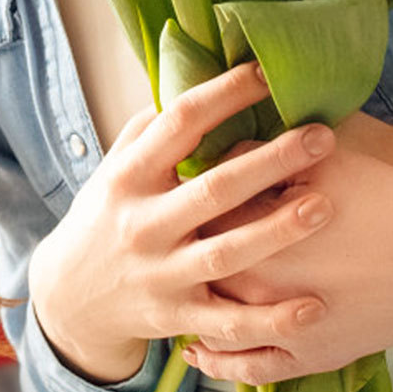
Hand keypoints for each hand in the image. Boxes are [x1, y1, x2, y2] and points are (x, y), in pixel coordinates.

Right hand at [28, 64, 337, 383]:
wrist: (68, 297)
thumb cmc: (109, 213)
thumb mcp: (117, 164)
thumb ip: (155, 125)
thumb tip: (201, 69)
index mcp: (130, 176)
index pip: (182, 124)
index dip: (227, 94)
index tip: (270, 73)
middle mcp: (143, 224)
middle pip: (214, 188)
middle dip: (271, 161)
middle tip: (321, 137)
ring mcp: (160, 274)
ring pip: (226, 253)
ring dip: (278, 231)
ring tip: (324, 206)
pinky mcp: (176, 317)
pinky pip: (229, 322)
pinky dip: (271, 320)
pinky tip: (314, 306)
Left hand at [181, 143, 392, 383]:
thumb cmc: (388, 192)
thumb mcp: (326, 157)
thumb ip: (266, 152)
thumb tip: (224, 147)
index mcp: (258, 228)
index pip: (203, 213)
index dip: (191, 198)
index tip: (179, 187)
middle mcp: (261, 285)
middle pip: (200, 269)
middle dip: (182, 251)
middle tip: (167, 236)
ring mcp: (284, 329)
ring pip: (215, 322)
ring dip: (191, 305)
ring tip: (171, 289)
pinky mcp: (310, 358)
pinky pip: (249, 368)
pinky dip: (218, 361)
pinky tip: (197, 350)